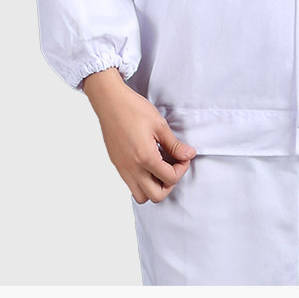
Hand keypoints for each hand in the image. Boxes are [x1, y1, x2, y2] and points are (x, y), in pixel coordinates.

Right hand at [82, 68, 196, 203]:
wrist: (110, 102)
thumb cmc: (133, 109)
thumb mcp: (159, 125)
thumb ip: (174, 144)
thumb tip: (188, 155)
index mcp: (145, 158)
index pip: (170, 178)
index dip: (182, 168)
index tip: (184, 156)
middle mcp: (132, 169)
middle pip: (156, 196)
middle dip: (169, 184)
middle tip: (174, 166)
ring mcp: (123, 169)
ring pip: (141, 196)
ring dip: (154, 187)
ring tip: (160, 167)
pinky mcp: (117, 165)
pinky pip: (131, 185)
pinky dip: (143, 182)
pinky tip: (148, 163)